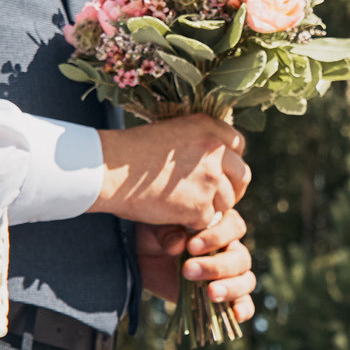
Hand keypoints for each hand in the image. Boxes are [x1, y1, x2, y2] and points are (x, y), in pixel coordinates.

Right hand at [93, 114, 248, 228]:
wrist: (108, 169)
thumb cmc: (130, 151)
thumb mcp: (171, 132)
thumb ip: (197, 142)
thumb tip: (216, 160)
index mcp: (209, 127)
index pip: (238, 145)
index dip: (231, 162)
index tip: (221, 172)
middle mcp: (215, 150)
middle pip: (241, 175)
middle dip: (232, 189)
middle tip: (215, 199)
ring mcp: (211, 179)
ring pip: (226, 201)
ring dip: (210, 207)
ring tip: (183, 205)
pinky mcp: (200, 206)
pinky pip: (207, 220)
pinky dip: (192, 222)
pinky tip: (171, 214)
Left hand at [136, 210, 255, 321]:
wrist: (141, 258)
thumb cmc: (152, 235)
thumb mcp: (154, 227)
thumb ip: (167, 231)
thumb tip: (179, 243)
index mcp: (220, 225)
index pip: (233, 227)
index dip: (217, 237)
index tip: (191, 247)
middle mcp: (230, 249)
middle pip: (240, 258)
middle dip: (216, 267)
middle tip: (188, 270)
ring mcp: (230, 275)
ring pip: (245, 280)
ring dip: (230, 288)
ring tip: (211, 293)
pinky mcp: (223, 296)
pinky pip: (243, 303)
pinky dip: (244, 309)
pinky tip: (236, 315)